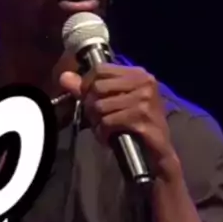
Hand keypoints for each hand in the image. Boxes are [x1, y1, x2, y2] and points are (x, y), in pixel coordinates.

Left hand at [59, 64, 180, 180]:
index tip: (88, 99)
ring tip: (104, 129)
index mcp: (138, 74)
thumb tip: (64, 77)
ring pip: (100, 106)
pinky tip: (108, 137)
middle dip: (90, 106)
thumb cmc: (135, 125)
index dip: (87, 84)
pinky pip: (108, 122)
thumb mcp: (114, 103)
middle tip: (96, 119)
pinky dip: (103, 133)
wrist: (158, 153)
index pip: (101, 69)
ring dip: (97, 122)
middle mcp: (144, 83)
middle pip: (98, 87)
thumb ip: (88, 89)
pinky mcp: (142, 118)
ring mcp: (144, 100)